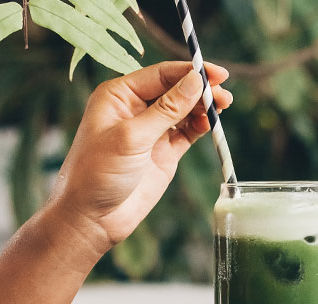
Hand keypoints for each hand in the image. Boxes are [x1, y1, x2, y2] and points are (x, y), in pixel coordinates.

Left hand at [48, 61, 232, 253]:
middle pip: (176, 90)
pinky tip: (211, 124)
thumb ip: (167, 109)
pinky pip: (188, 132)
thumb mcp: (132, 136)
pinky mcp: (164, 152)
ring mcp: (151, 131)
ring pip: (185, 110)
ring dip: (204, 107)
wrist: (93, 218)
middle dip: (200, 89)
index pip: (161, 75)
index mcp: (119, 96)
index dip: (189, 71)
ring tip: (223, 106)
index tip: (216, 73)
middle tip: (224, 94)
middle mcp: (135, 109)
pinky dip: (201, 127)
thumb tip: (195, 81)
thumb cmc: (98, 173)